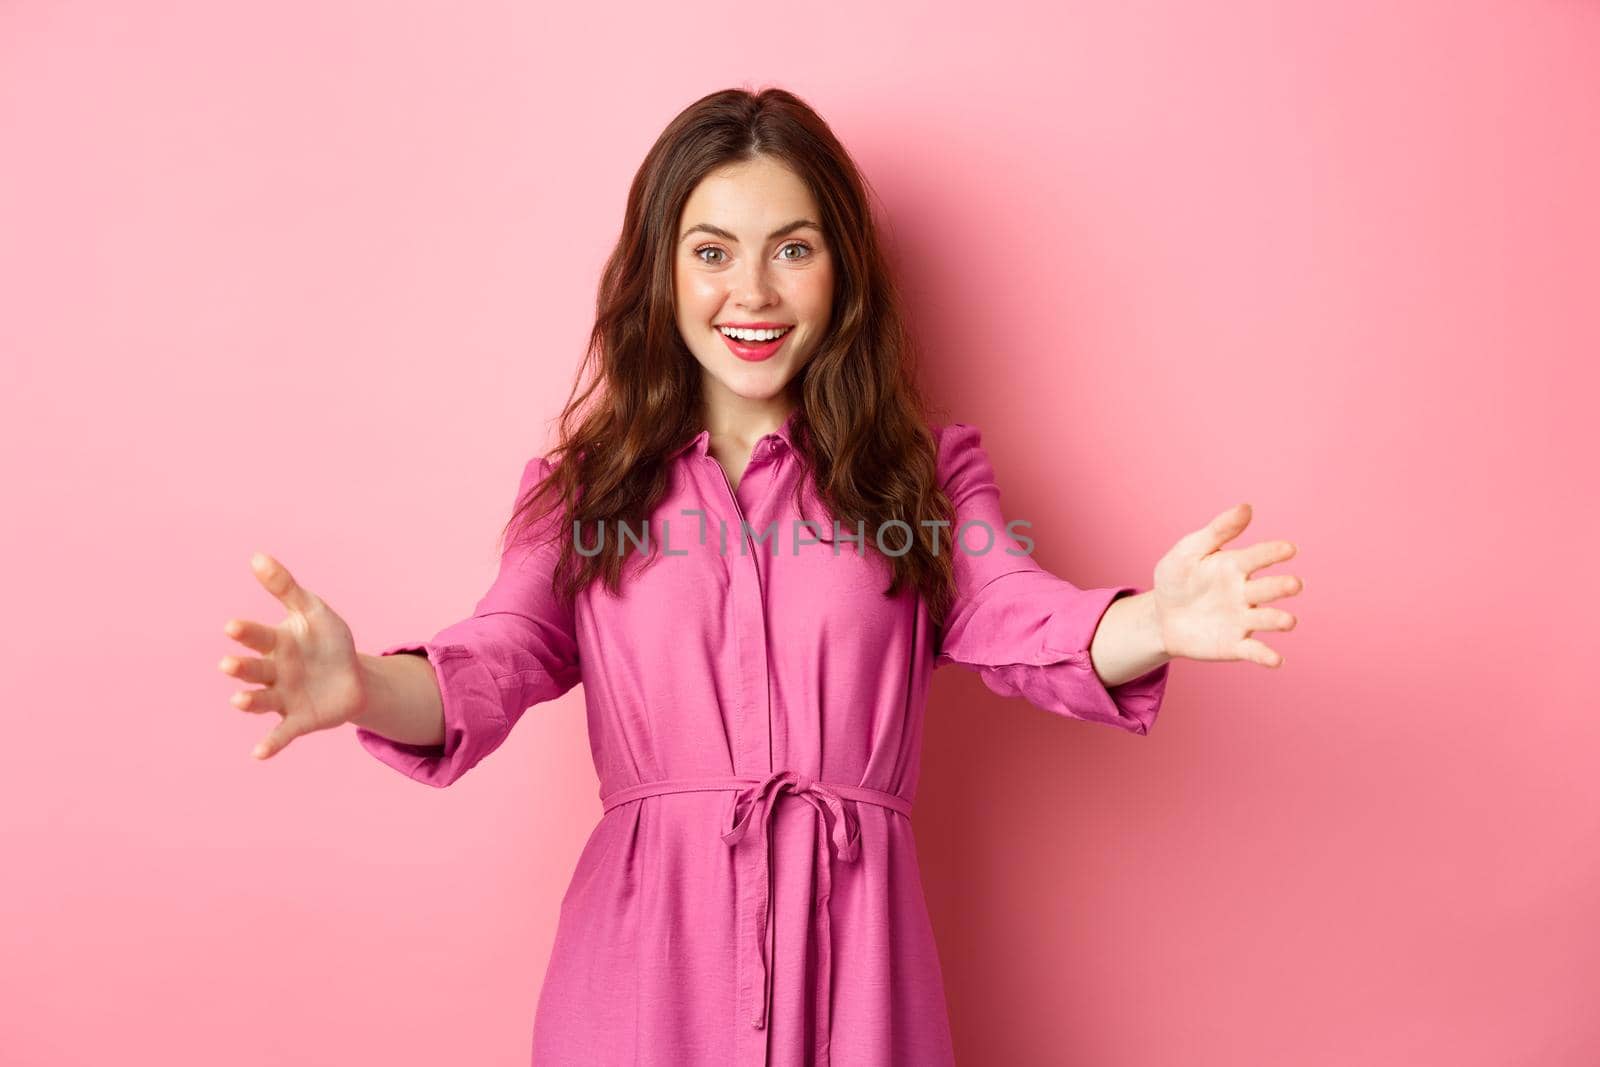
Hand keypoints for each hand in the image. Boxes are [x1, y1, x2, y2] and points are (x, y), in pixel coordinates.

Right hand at [218, 552, 368, 759]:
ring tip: (238, 701)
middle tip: (228, 665)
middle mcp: (273, 672)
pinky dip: (270, 744)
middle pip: (254, 670)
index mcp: (276, 644)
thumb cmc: (328, 642)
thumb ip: (286, 587)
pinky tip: (258, 755)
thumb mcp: (313, 612)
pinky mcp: (298, 720)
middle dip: (241, 668)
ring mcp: (283, 698)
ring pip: (260, 700)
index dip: (246, 633)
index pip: (257, 636)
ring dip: (248, 702)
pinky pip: (282, 733)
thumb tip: (257, 556)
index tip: (232, 627)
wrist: (355, 677)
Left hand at [1151, 504, 1301, 667]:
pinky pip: (1253, 651)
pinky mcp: (1234, 644)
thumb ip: (1217, 531)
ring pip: (1266, 619)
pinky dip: (1266, 656)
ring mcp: (1242, 619)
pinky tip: (1276, 660)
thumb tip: (1246, 507)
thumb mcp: (1189, 551)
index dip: (1273, 553)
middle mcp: (1246, 592)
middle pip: (1268, 588)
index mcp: (1236, 566)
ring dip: (1278, 620)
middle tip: (1293, 584)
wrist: (1160, 616)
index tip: (1288, 549)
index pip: (1259, 557)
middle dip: (1282, 586)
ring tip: (1288, 621)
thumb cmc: (1178, 579)